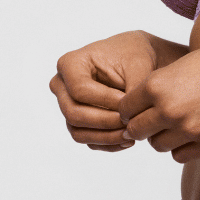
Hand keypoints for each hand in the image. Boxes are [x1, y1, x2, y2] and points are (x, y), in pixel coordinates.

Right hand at [50, 31, 156, 151]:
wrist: (137, 61)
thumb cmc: (135, 56)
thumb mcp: (138, 67)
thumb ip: (133, 91)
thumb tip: (129, 120)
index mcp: (70, 64)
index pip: (80, 90)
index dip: (105, 101)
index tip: (129, 104)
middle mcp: (61, 85)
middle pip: (74, 113)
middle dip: (105, 122)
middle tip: (131, 123)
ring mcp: (66, 105)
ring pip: (77, 131)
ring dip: (105, 137)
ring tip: (131, 134)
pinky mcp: (77, 121)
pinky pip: (86, 139)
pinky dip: (106, 143)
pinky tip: (127, 140)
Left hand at [118, 30, 199, 161]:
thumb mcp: (182, 65)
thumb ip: (159, 88)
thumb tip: (139, 111)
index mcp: (157, 85)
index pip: (125, 109)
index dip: (131, 109)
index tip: (141, 109)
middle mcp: (169, 109)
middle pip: (137, 131)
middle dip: (143, 126)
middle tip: (156, 120)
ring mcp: (190, 129)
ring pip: (157, 145)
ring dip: (163, 137)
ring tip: (178, 124)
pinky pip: (180, 155)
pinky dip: (182, 147)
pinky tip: (194, 132)